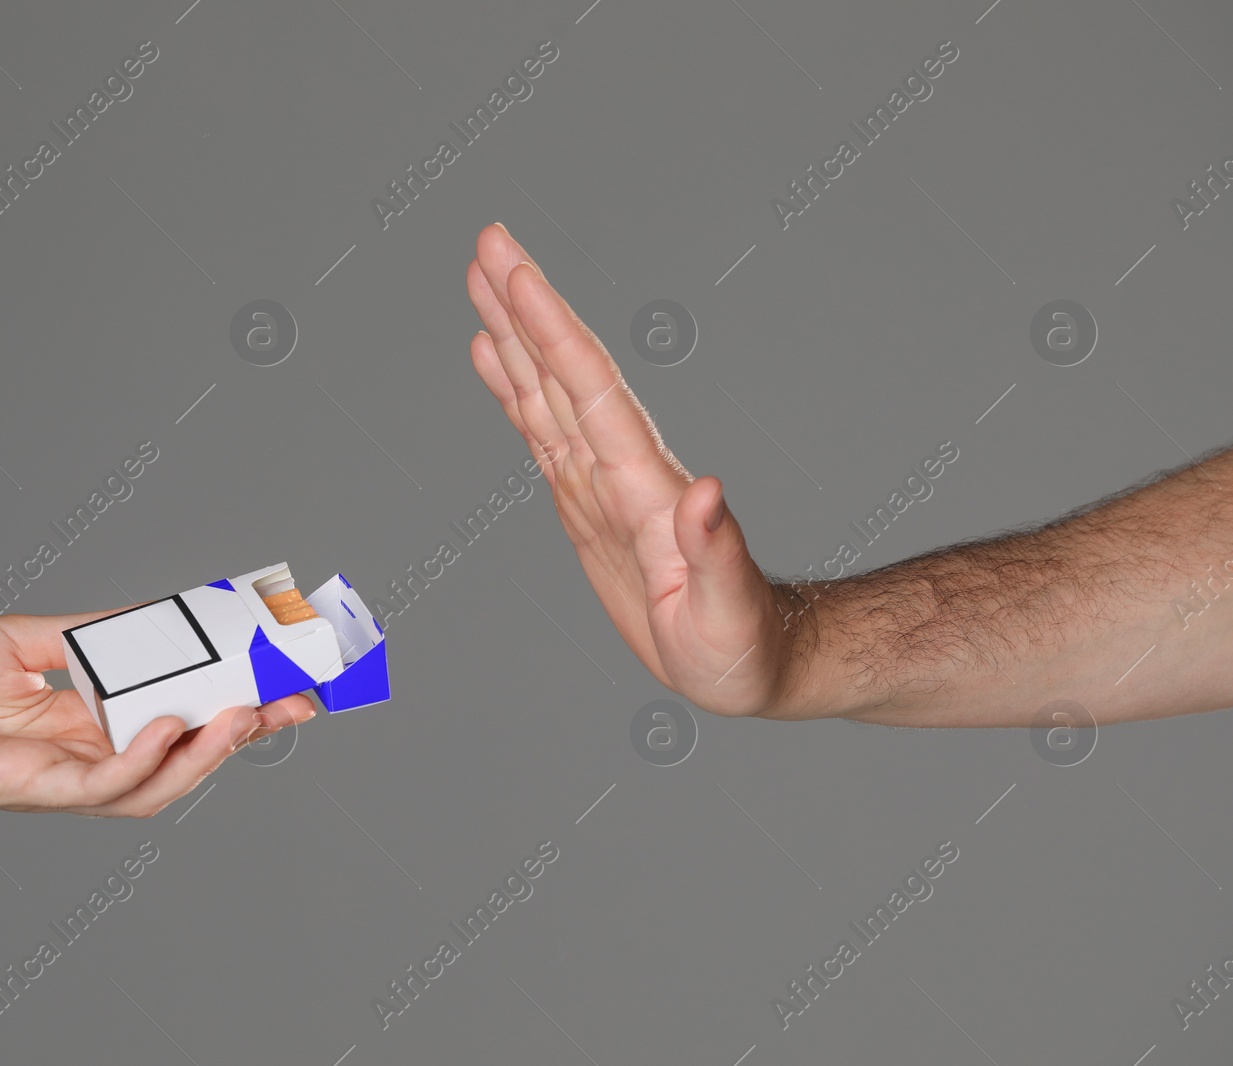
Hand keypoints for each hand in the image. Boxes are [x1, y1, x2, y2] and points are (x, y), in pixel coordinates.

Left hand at [0, 608, 315, 815]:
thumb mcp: (22, 639)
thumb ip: (87, 636)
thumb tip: (153, 619)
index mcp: (87, 721)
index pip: (176, 711)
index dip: (230, 695)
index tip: (277, 667)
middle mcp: (87, 755)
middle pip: (186, 751)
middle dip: (247, 729)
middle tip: (299, 700)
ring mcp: (67, 779)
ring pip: (162, 780)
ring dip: (212, 751)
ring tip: (250, 712)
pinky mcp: (39, 790)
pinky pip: (108, 784)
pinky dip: (147, 757)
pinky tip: (169, 722)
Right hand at [465, 222, 813, 718]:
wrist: (751, 660)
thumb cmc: (743, 647)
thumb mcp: (730, 614)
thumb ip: (718, 554)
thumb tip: (708, 491)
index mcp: (645, 489)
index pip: (590, 393)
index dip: (551, 332)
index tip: (516, 274)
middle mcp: (620, 470)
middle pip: (563, 371)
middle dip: (526, 307)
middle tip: (490, 239)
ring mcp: (600, 482)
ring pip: (546, 390)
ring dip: (514, 332)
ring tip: (482, 273)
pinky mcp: (585, 502)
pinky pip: (541, 432)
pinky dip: (512, 388)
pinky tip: (492, 354)